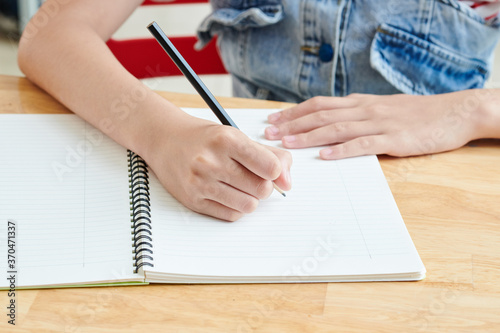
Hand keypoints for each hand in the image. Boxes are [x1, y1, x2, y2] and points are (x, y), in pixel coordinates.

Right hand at [146, 114, 291, 221]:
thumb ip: (269, 156)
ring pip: (249, 206)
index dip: (276, 171)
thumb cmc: (205, 138)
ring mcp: (200, 183)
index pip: (270, 167)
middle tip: (252, 177)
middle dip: (264, 186)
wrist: (165, 139)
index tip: (269, 169)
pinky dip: (236, 208)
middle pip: (262, 189)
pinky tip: (227, 193)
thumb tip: (288, 182)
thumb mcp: (237, 136)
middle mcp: (211, 161)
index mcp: (226, 139)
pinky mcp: (193, 200)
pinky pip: (231, 215)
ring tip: (239, 186)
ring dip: (250, 198)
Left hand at [264, 91, 493, 158]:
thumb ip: (357, 114)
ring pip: (337, 128)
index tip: (274, 121)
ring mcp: (379, 123)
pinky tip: (327, 156)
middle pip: (321, 114)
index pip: (319, 105)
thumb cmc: (416, 114)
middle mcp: (365, 109)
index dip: (294, 113)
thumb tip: (330, 123)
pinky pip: (365, 144)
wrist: (453, 112)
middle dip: (293, 124)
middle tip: (270, 133)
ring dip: (310, 136)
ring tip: (288, 144)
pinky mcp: (395, 139)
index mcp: (360, 103)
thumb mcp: (381, 108)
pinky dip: (344, 149)